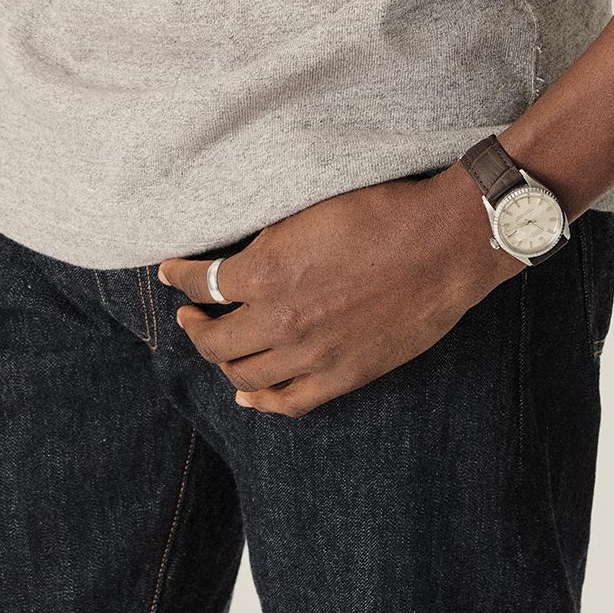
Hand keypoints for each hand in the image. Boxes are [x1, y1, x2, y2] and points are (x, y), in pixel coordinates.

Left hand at [157, 165, 518, 418]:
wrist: (443, 243)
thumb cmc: (381, 212)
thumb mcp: (308, 211)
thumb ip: (267, 241)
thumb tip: (236, 255)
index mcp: (267, 271)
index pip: (203, 282)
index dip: (179, 277)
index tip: (170, 272)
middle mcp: (281, 320)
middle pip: (214, 340)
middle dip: (194, 325)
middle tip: (190, 313)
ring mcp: (313, 355)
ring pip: (244, 374)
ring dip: (222, 360)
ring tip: (216, 345)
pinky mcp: (344, 376)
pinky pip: (289, 401)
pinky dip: (260, 400)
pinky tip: (246, 392)